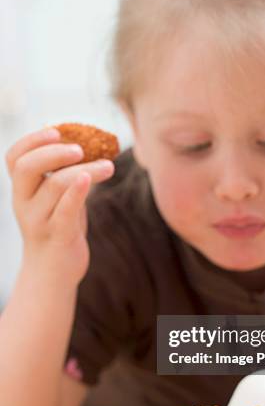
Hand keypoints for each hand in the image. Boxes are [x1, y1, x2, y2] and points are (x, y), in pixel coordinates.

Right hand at [6, 127, 114, 281]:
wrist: (53, 275)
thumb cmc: (59, 231)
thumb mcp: (55, 201)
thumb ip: (63, 176)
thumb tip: (89, 144)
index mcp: (22, 191)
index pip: (14, 157)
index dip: (32, 140)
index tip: (57, 130)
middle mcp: (24, 204)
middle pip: (27, 167)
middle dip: (54, 151)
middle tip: (81, 148)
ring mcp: (38, 221)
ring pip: (54, 185)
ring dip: (85, 169)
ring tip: (109, 166)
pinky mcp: (57, 236)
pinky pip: (65, 209)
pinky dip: (78, 191)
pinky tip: (91, 176)